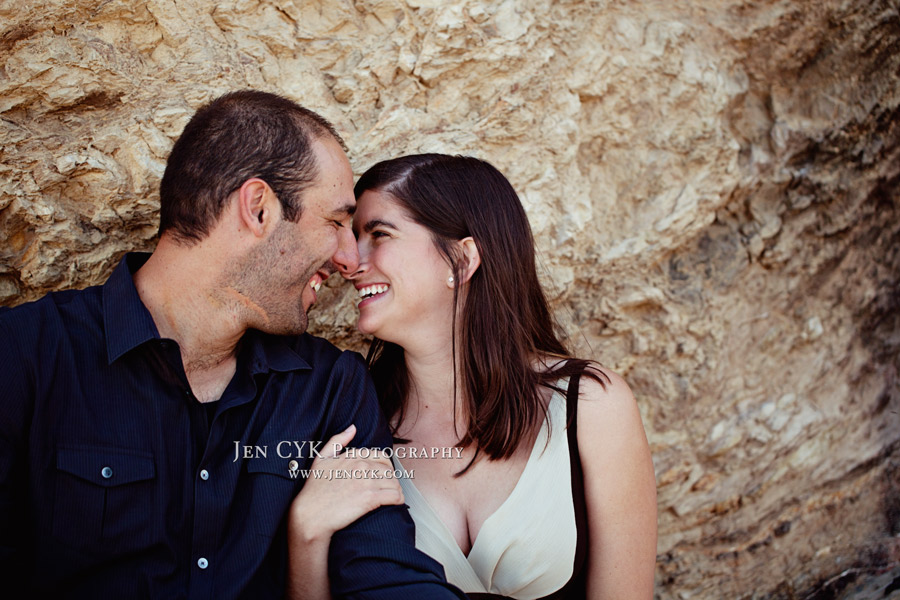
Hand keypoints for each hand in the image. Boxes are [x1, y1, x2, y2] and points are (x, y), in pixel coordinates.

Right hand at [287, 424, 404, 543]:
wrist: (310, 515)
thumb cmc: (314, 490)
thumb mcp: (321, 459)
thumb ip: (337, 441)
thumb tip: (352, 428)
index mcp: (353, 456)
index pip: (381, 456)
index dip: (385, 467)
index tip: (383, 476)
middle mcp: (362, 466)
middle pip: (389, 470)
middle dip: (391, 479)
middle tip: (388, 488)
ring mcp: (367, 482)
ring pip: (394, 482)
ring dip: (396, 490)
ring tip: (392, 497)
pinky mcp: (370, 498)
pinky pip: (395, 496)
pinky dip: (398, 499)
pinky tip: (396, 503)